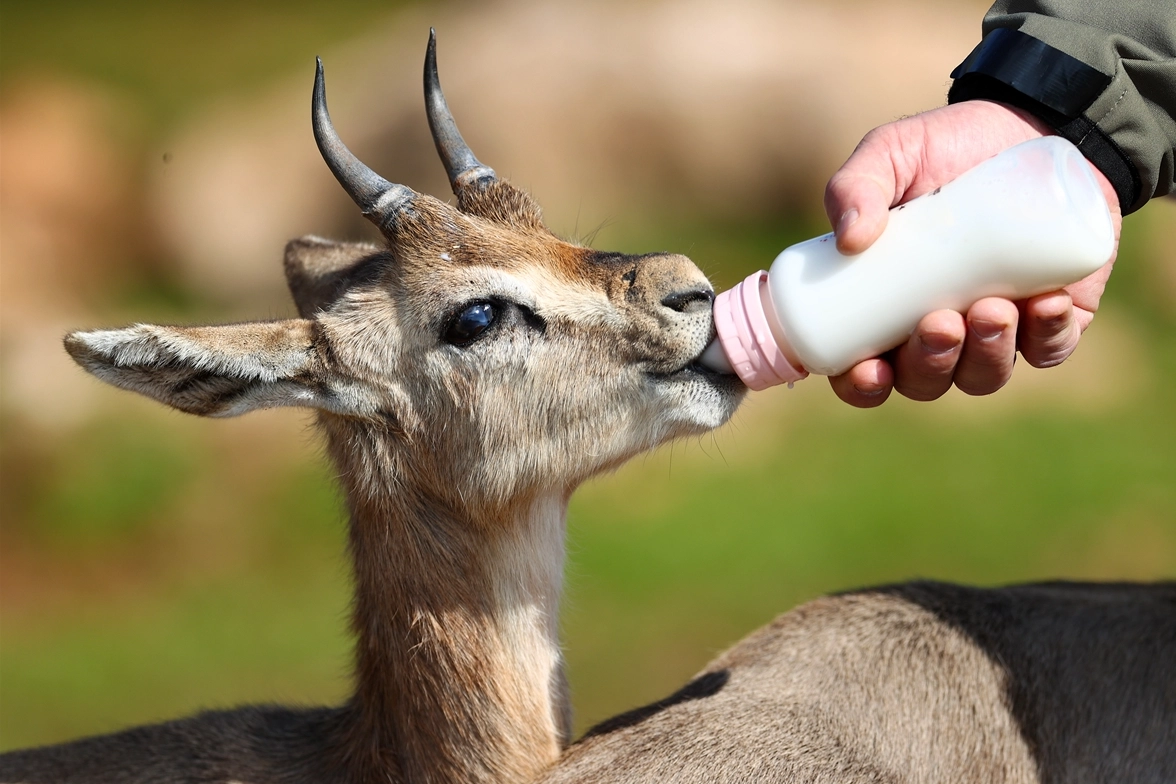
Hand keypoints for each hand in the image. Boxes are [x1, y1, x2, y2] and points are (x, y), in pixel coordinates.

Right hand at [822, 100, 1120, 406]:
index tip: (868, 367)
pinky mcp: (1052, 317)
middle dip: (930, 364)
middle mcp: (936, 332)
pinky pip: (1049, 348)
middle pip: (925, 381)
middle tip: (939, 322)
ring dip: (985, 355)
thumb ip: (856, 184)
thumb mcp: (891, 155)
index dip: (862, 385)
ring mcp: (995, 330)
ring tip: (993, 308)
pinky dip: (1047, 335)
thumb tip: (850, 238)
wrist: (1030, 124)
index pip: (864, 372)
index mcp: (884, 310)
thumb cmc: (945, 147)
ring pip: (984, 374)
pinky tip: (1047, 304)